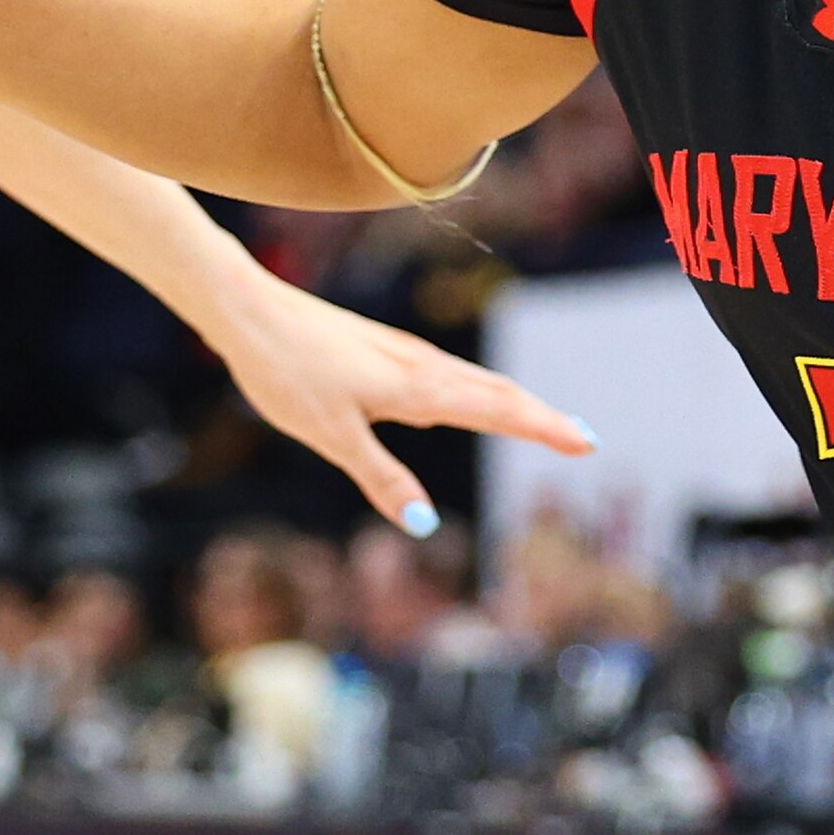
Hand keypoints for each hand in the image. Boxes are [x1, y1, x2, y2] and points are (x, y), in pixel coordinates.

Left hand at [195, 266, 593, 532]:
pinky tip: (465, 403)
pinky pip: (445, 375)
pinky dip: (475, 392)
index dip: (543, 428)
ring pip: (471, 380)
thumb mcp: (332, 436)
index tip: (586, 442)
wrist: (247, 310)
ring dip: (512, 403)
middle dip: (540, 417)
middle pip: (496, 392)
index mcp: (416, 387)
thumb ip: (381, 477)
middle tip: (584, 439)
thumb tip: (424, 524)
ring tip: (541, 422)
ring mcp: (401, 354)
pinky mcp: (380, 350)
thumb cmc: (286, 371)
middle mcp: (418, 366)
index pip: (496, 410)